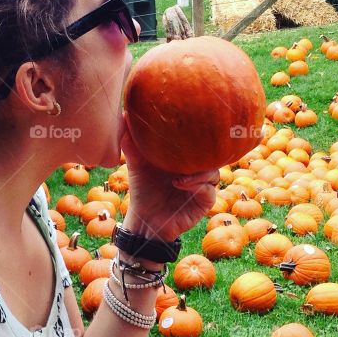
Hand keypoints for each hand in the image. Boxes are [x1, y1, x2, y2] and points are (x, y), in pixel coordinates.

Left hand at [118, 114, 218, 241]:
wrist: (145, 221)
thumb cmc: (142, 191)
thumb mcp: (136, 165)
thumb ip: (132, 142)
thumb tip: (124, 115)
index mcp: (185, 158)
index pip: (199, 142)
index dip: (198, 133)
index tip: (189, 123)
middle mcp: (197, 169)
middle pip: (212, 154)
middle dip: (204, 150)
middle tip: (191, 144)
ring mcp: (203, 185)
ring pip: (214, 172)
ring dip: (199, 171)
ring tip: (178, 175)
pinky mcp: (205, 201)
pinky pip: (210, 190)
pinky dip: (197, 185)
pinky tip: (179, 184)